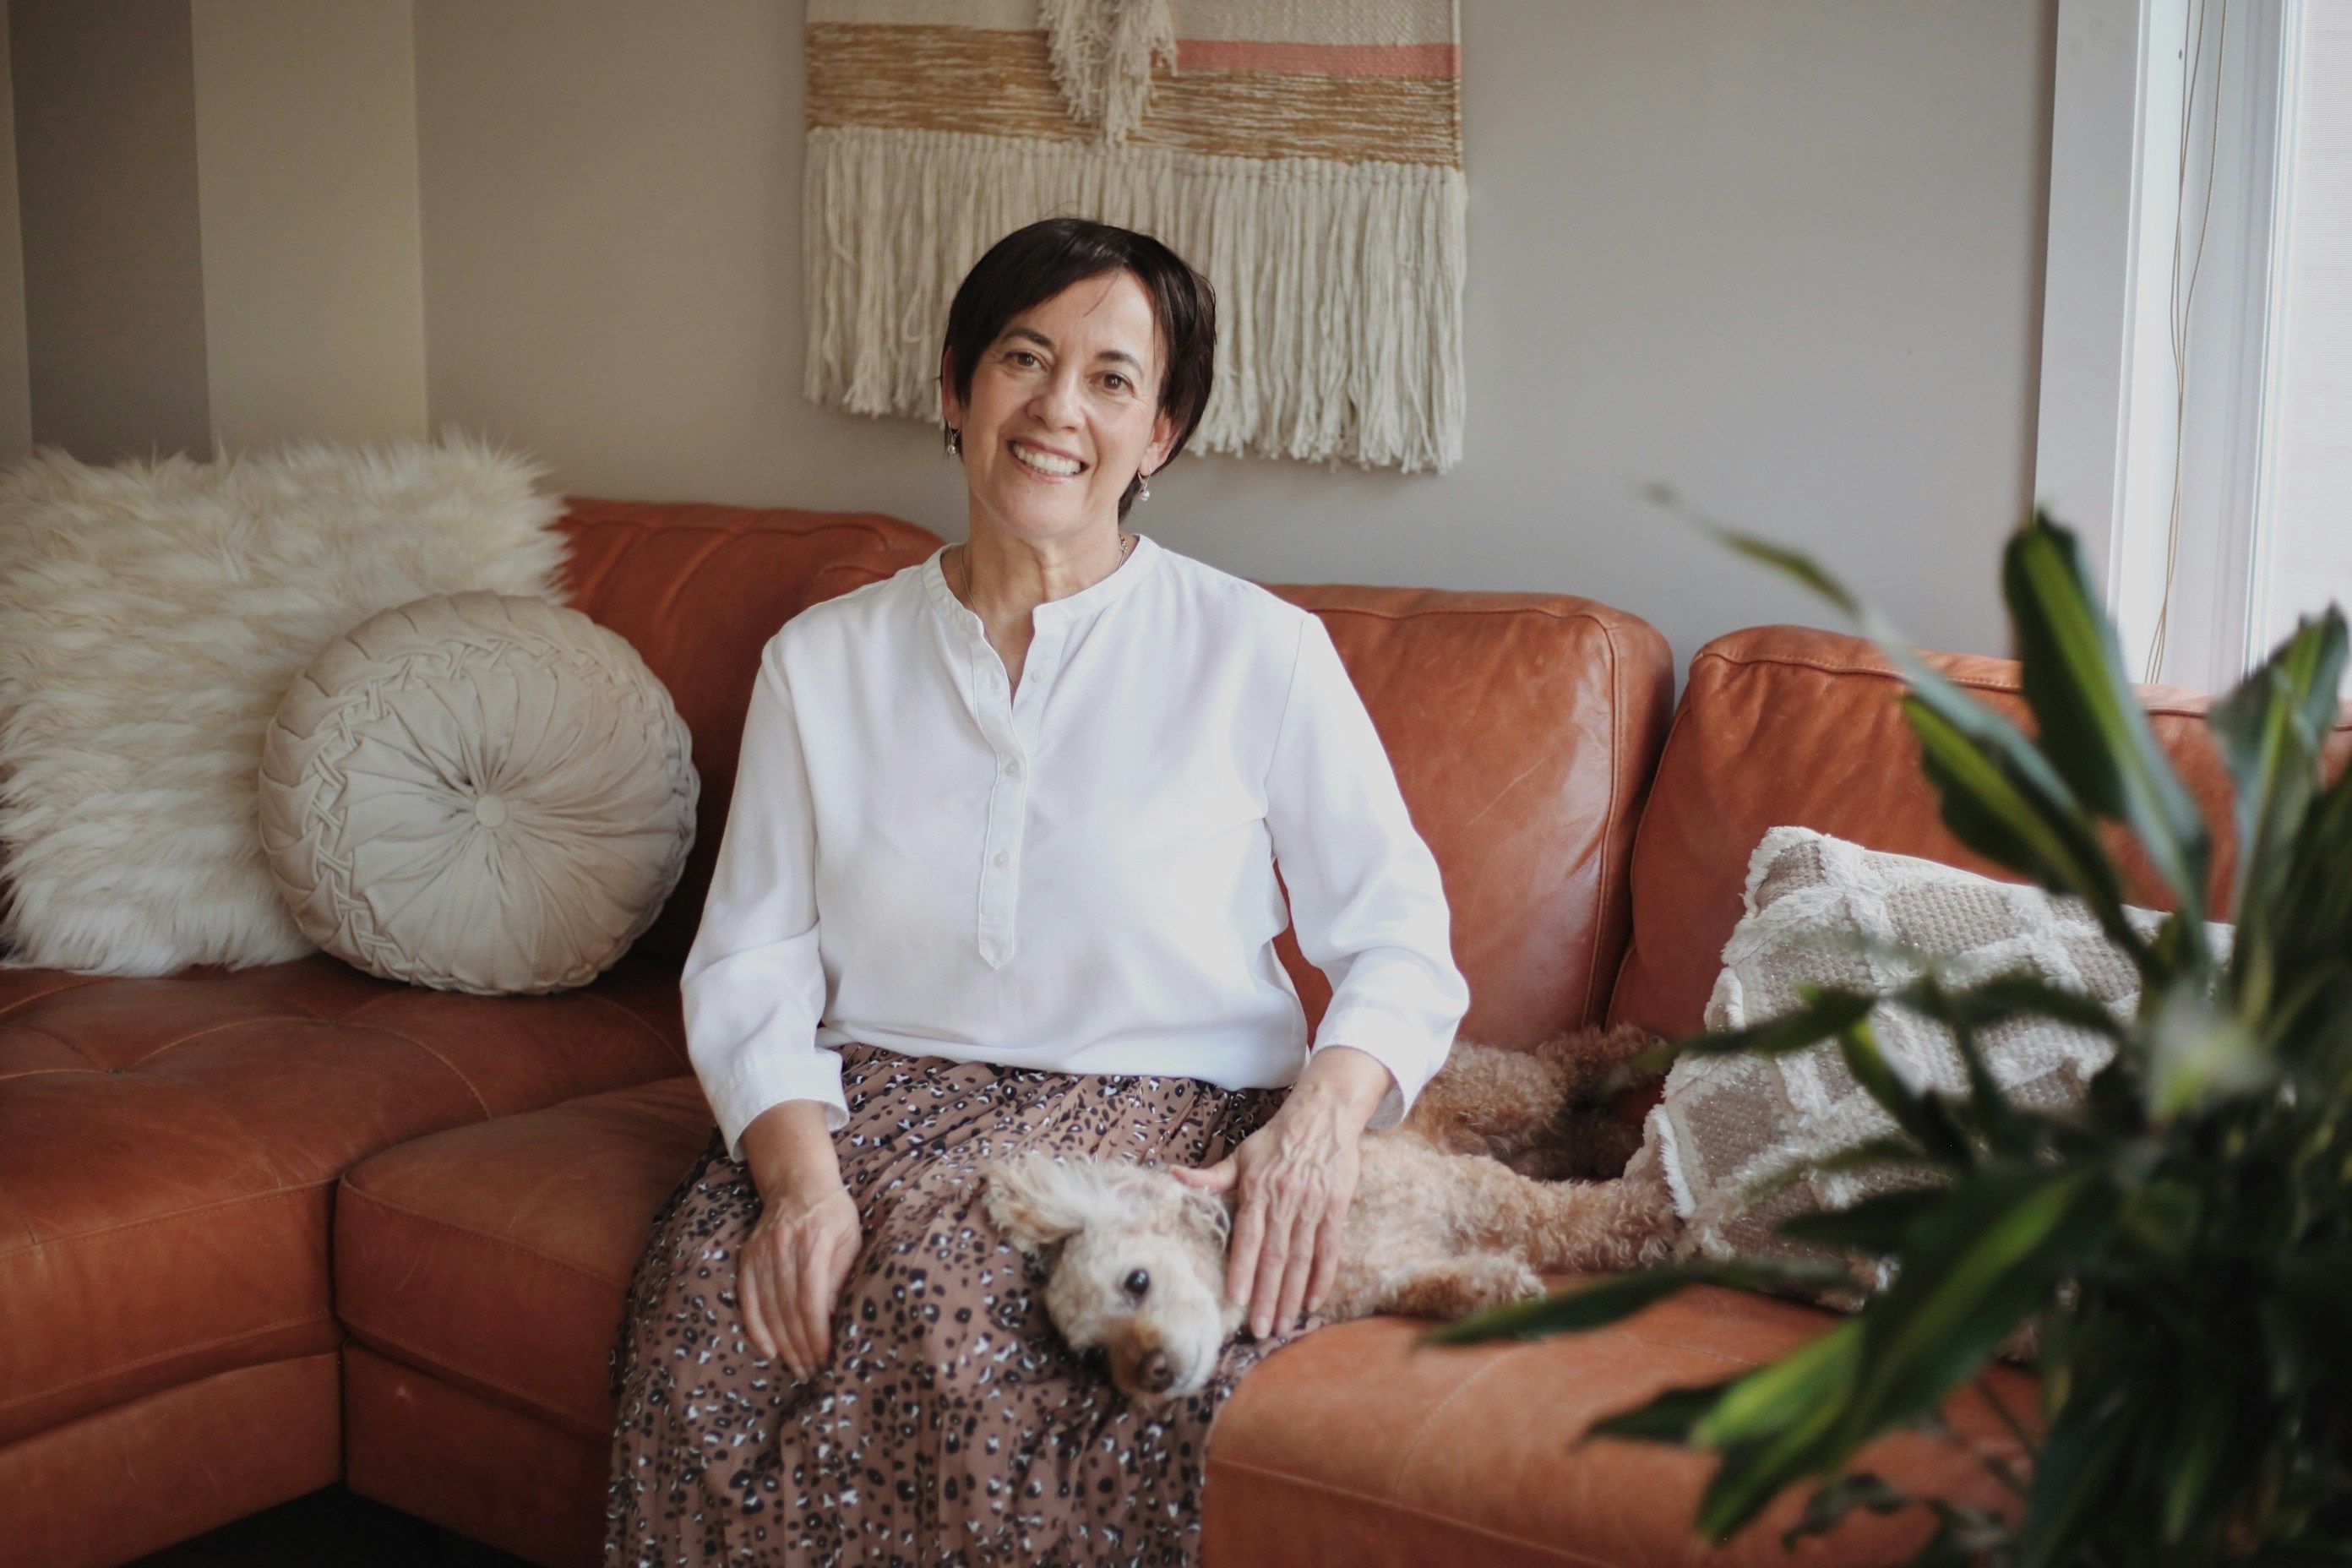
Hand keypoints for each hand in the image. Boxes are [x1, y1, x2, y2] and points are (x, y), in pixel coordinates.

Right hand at [738, 1184, 861, 1380]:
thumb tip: (832, 1319)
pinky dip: (756, 1328)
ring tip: (797, 1368)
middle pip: (788, 1309)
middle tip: (812, 1371)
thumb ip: (841, 1276)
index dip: (817, 1333)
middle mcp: (783, 1248)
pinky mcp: (747, 1257)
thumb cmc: (833, 1213)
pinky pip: (748, 1299)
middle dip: (801, 1346)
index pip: (811, 1299)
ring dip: (783, 1344)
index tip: (826, 1356)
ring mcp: (761, 1252)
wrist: (797, 1181)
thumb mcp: (850, 1238)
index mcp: (814, 1242)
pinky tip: (769, 1351)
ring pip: (769, 1309)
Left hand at [1171, 1098, 1361, 1338]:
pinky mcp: (1335, 1208)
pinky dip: (1322, 1277)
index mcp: (1258, 1191)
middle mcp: (1284, 1202)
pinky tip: (1313, 1302)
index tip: (1237, 1301)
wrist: (1323, 1116)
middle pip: (1275, 1258)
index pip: (1248, 1239)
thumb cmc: (1276, 1140)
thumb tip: (1174, 1176)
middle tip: (1261, 1331)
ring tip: (1284, 1325)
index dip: (1243, 1271)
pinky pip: (1329, 1249)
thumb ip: (1211, 1176)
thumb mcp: (1241, 1155)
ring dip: (1292, 1295)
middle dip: (1267, 1297)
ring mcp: (1312, 1207)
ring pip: (1301, 1259)